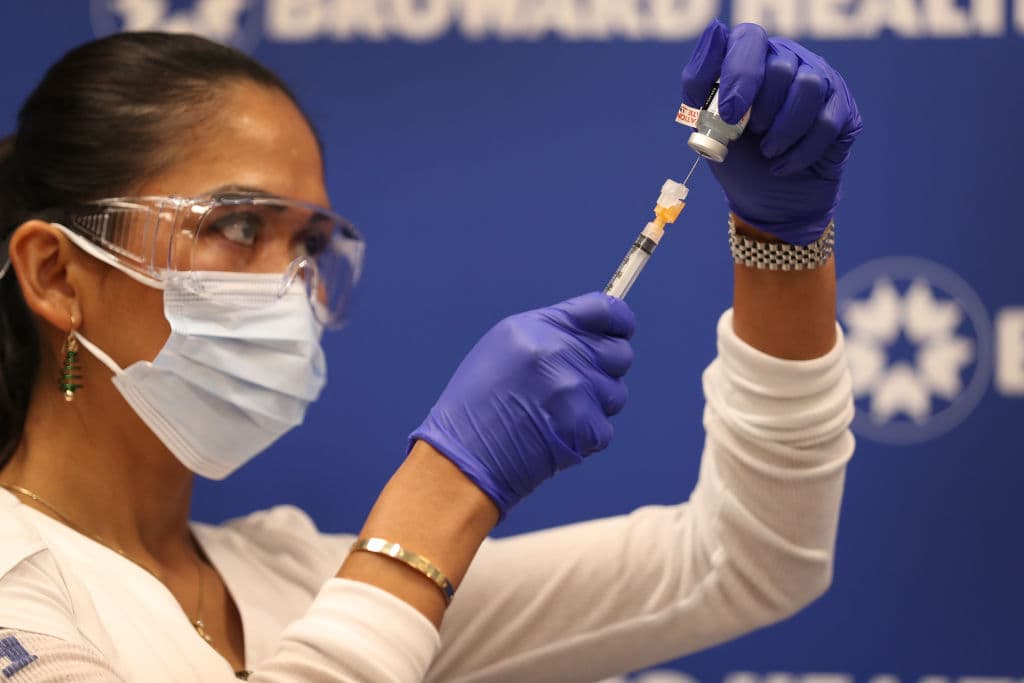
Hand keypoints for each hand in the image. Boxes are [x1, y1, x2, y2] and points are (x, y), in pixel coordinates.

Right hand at [409, 293, 634, 518]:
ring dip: (594, 406)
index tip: (620, 331)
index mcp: (537, 328)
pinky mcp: (584, 426)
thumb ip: (550, 335)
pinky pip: (605, 428)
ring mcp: (574, 389)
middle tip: (575, 386)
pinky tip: (553, 437)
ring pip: (616, 393)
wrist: (463, 459)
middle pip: (620, 353)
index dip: (619, 322)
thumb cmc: (477, 407)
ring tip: (555, 415)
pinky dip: (585, 437)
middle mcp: (559, 352)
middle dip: (605, 369)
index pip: (604, 310)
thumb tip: (594, 335)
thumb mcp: (503, 350)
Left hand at [681, 20, 862, 244]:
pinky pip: (827, 121)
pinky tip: (783, 165)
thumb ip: (701, 81)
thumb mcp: (706, 122)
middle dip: (761, 109)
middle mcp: (788, 60)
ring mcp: (820, 81)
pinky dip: (800, 152)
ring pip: (808, 87)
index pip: (749, 39)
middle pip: (780, 66)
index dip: (739, 74)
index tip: (731, 112)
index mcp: (752, 57)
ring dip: (782, 130)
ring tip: (768, 151)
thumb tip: (715, 30)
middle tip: (751, 133)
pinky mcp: (843, 110)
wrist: (767, 200)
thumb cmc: (736, 155)